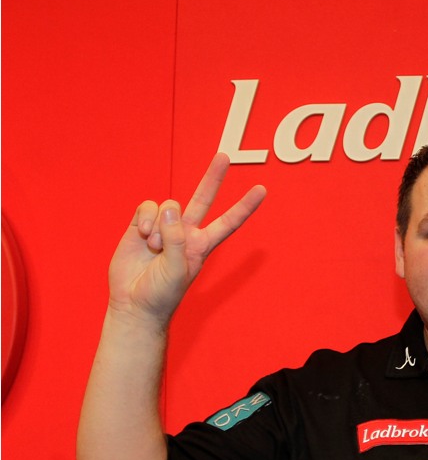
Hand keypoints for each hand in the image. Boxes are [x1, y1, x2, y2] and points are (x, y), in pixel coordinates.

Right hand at [108, 154, 265, 325]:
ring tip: (154, 248)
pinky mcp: (141, 224)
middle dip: (212, 177)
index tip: (262, 189)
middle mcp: (185, 232)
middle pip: (203, 199)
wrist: (134, 303)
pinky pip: (148, 207)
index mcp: (202, 244)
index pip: (229, 222)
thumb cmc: (161, 293)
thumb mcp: (177, 270)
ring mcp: (163, 226)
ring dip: (160, 225)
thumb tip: (171, 208)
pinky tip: (143, 236)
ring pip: (169, 205)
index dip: (245, 206)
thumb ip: (177, 240)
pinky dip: (146, 218)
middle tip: (224, 156)